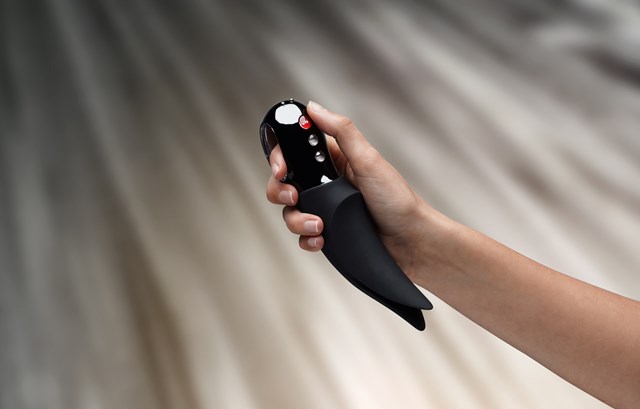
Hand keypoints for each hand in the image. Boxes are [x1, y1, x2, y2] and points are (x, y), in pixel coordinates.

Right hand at [266, 101, 443, 279]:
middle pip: (284, 182)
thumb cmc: (398, 200)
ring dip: (297, 219)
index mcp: (334, 160)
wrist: (411, 243)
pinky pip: (303, 235)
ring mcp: (326, 209)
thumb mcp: (369, 160)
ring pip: (291, 210)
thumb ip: (342, 132)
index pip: (295, 151)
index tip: (281, 168)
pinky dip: (307, 239)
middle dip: (280, 191)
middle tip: (294, 196)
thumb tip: (314, 108)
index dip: (281, 157)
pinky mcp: (328, 232)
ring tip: (319, 225)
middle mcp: (326, 183)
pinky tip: (322, 240)